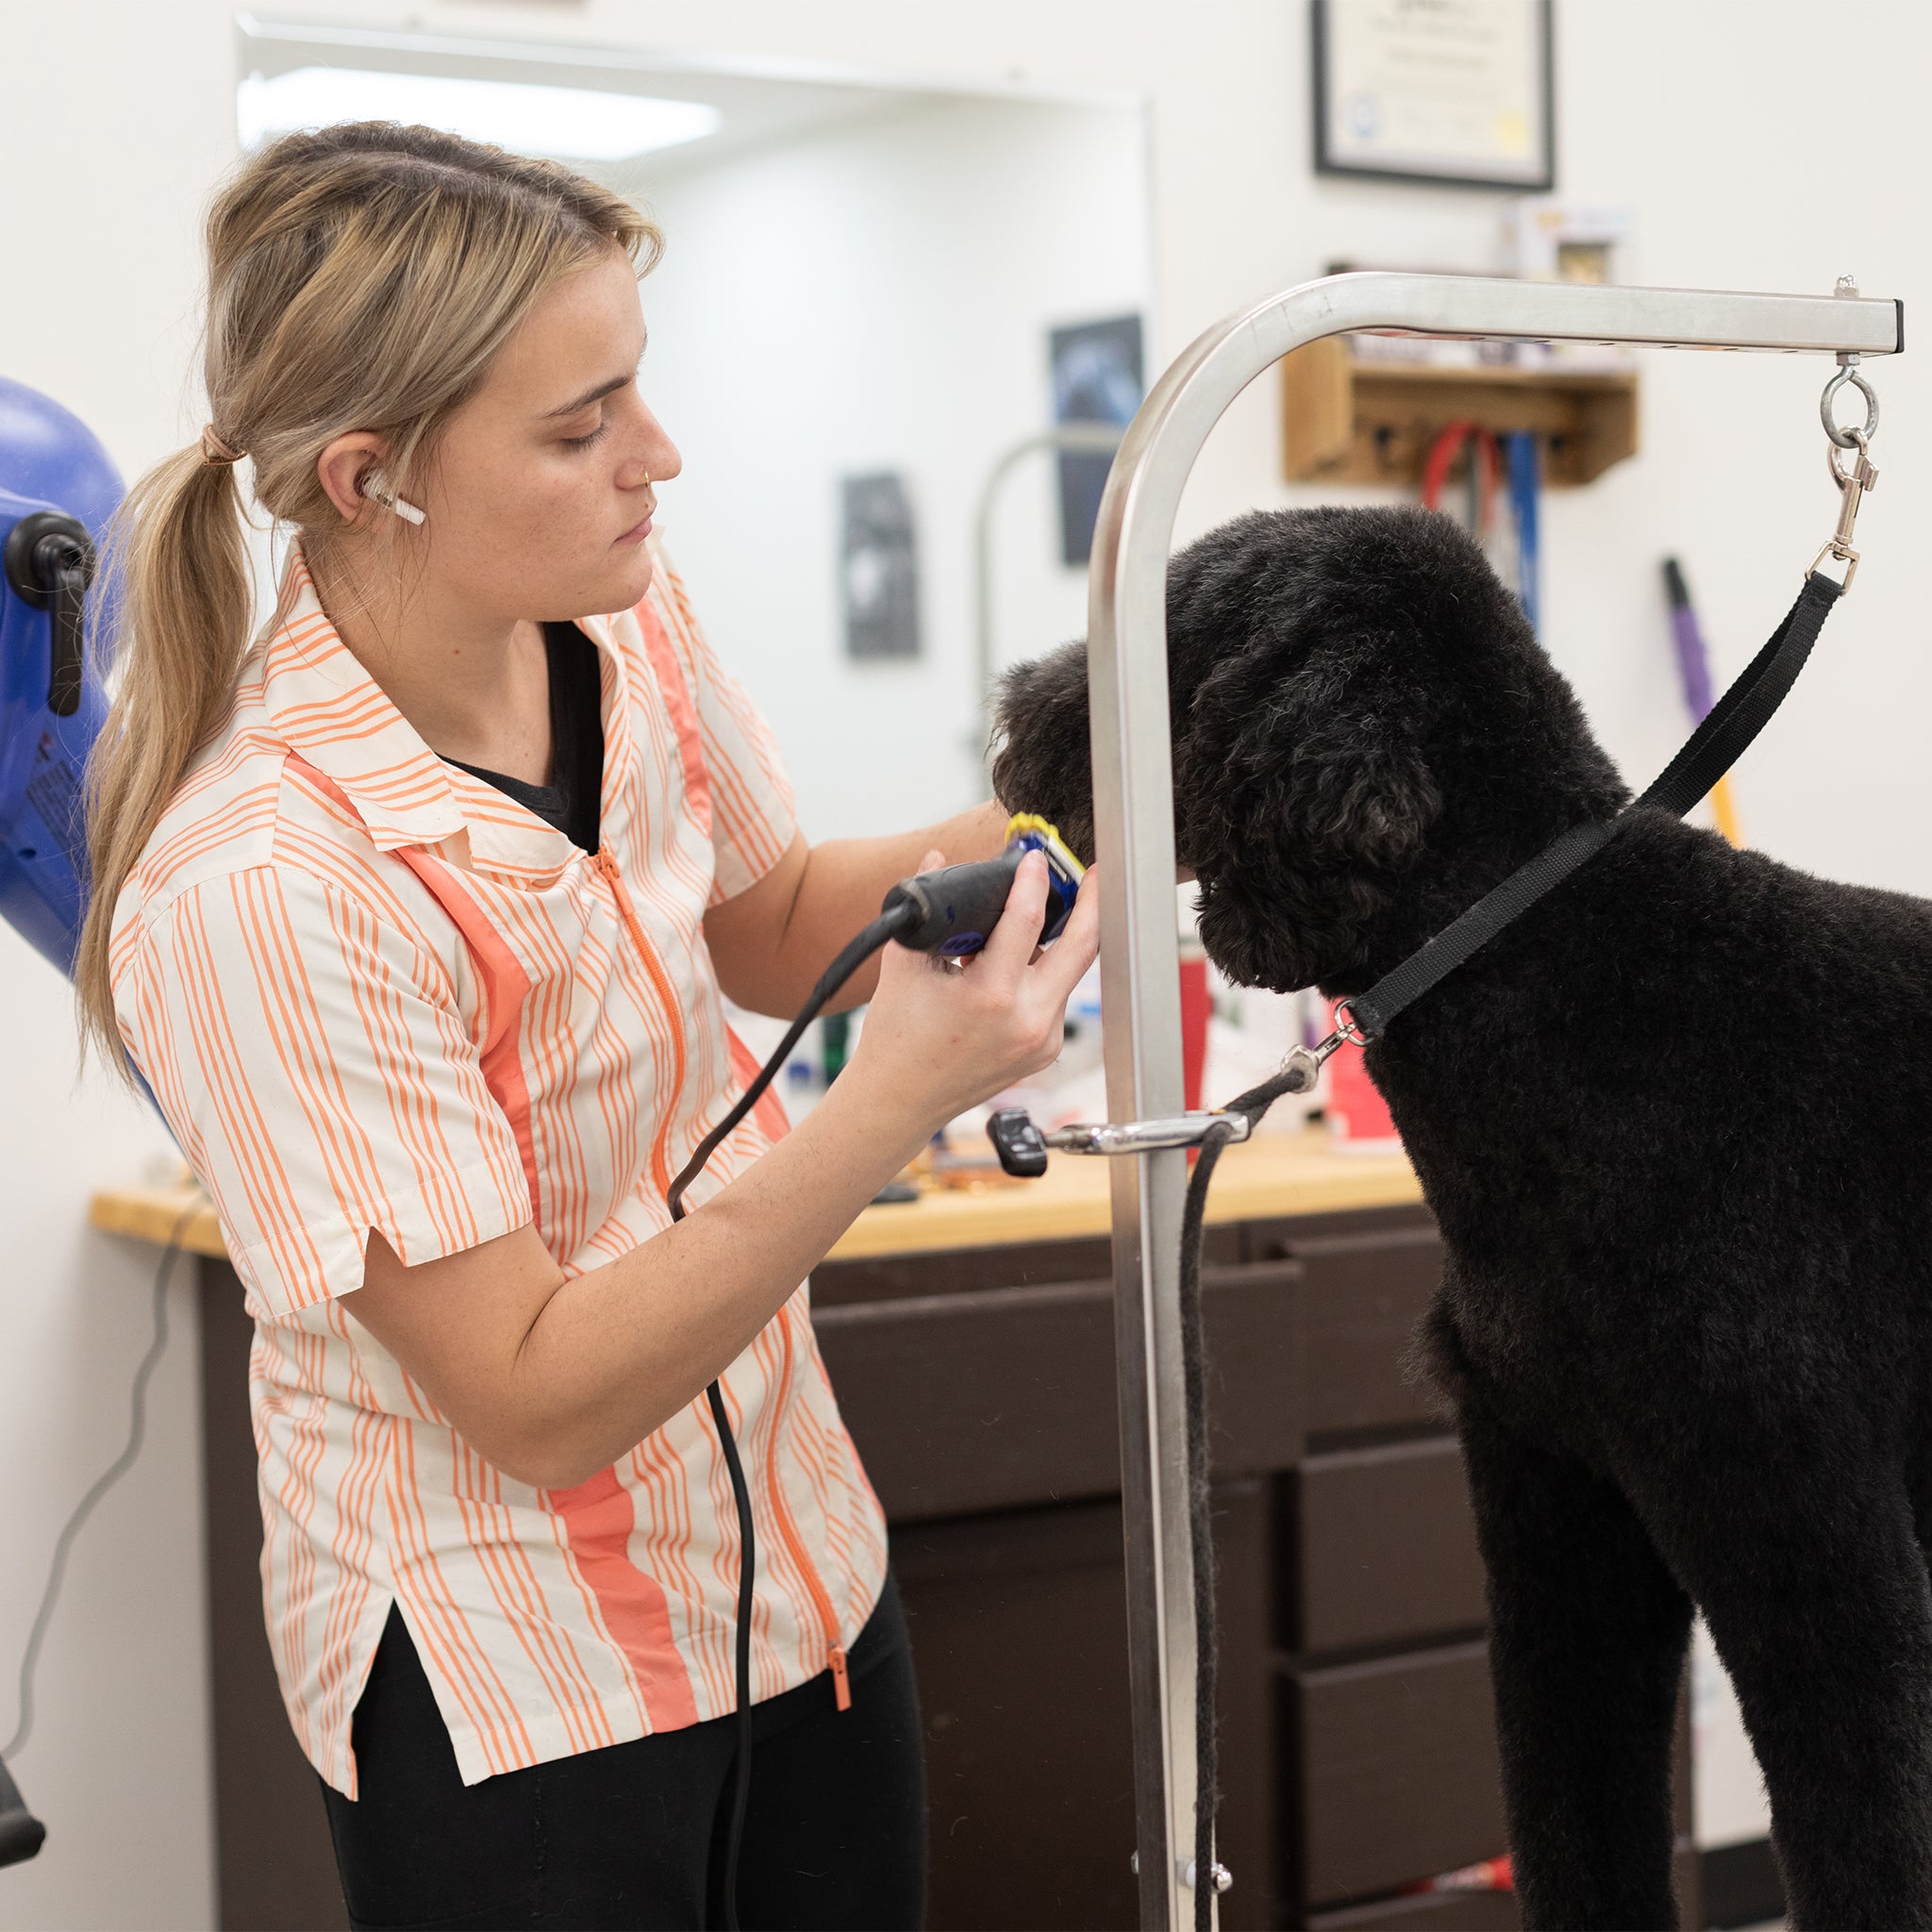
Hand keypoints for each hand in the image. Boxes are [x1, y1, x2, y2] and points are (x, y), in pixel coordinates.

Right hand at [845, 847, 1100, 1137]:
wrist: (899, 1101)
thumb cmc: (895, 1039)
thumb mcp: (905, 965)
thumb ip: (926, 908)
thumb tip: (937, 859)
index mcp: (992, 998)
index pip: (1027, 921)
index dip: (1033, 881)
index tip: (1032, 859)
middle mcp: (1028, 1021)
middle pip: (1082, 947)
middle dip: (1092, 902)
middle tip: (1094, 873)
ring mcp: (1043, 1040)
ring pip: (1071, 972)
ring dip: (1064, 937)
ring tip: (1045, 911)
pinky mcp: (1045, 1050)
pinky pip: (1057, 996)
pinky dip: (1045, 970)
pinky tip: (1022, 958)